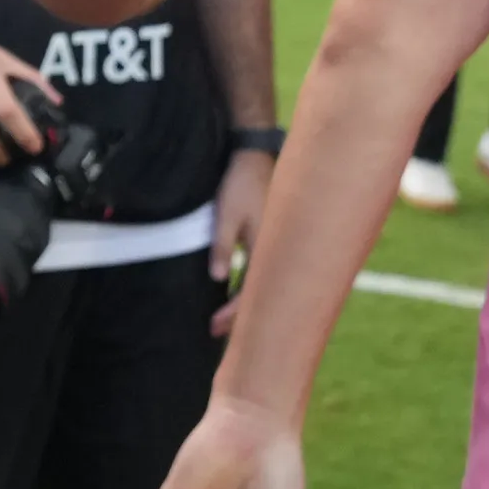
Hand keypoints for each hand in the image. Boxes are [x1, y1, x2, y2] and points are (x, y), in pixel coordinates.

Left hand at [210, 148, 271, 335]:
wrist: (255, 155)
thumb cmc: (241, 182)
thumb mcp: (226, 213)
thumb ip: (222, 246)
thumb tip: (219, 278)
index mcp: (266, 248)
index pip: (251, 292)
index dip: (233, 312)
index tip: (213, 326)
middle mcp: (274, 250)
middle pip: (260, 293)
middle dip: (240, 315)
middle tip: (217, 333)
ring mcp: (273, 244)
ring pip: (260, 282)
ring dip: (244, 300)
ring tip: (226, 318)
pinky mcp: (268, 236)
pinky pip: (260, 269)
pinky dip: (249, 284)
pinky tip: (237, 288)